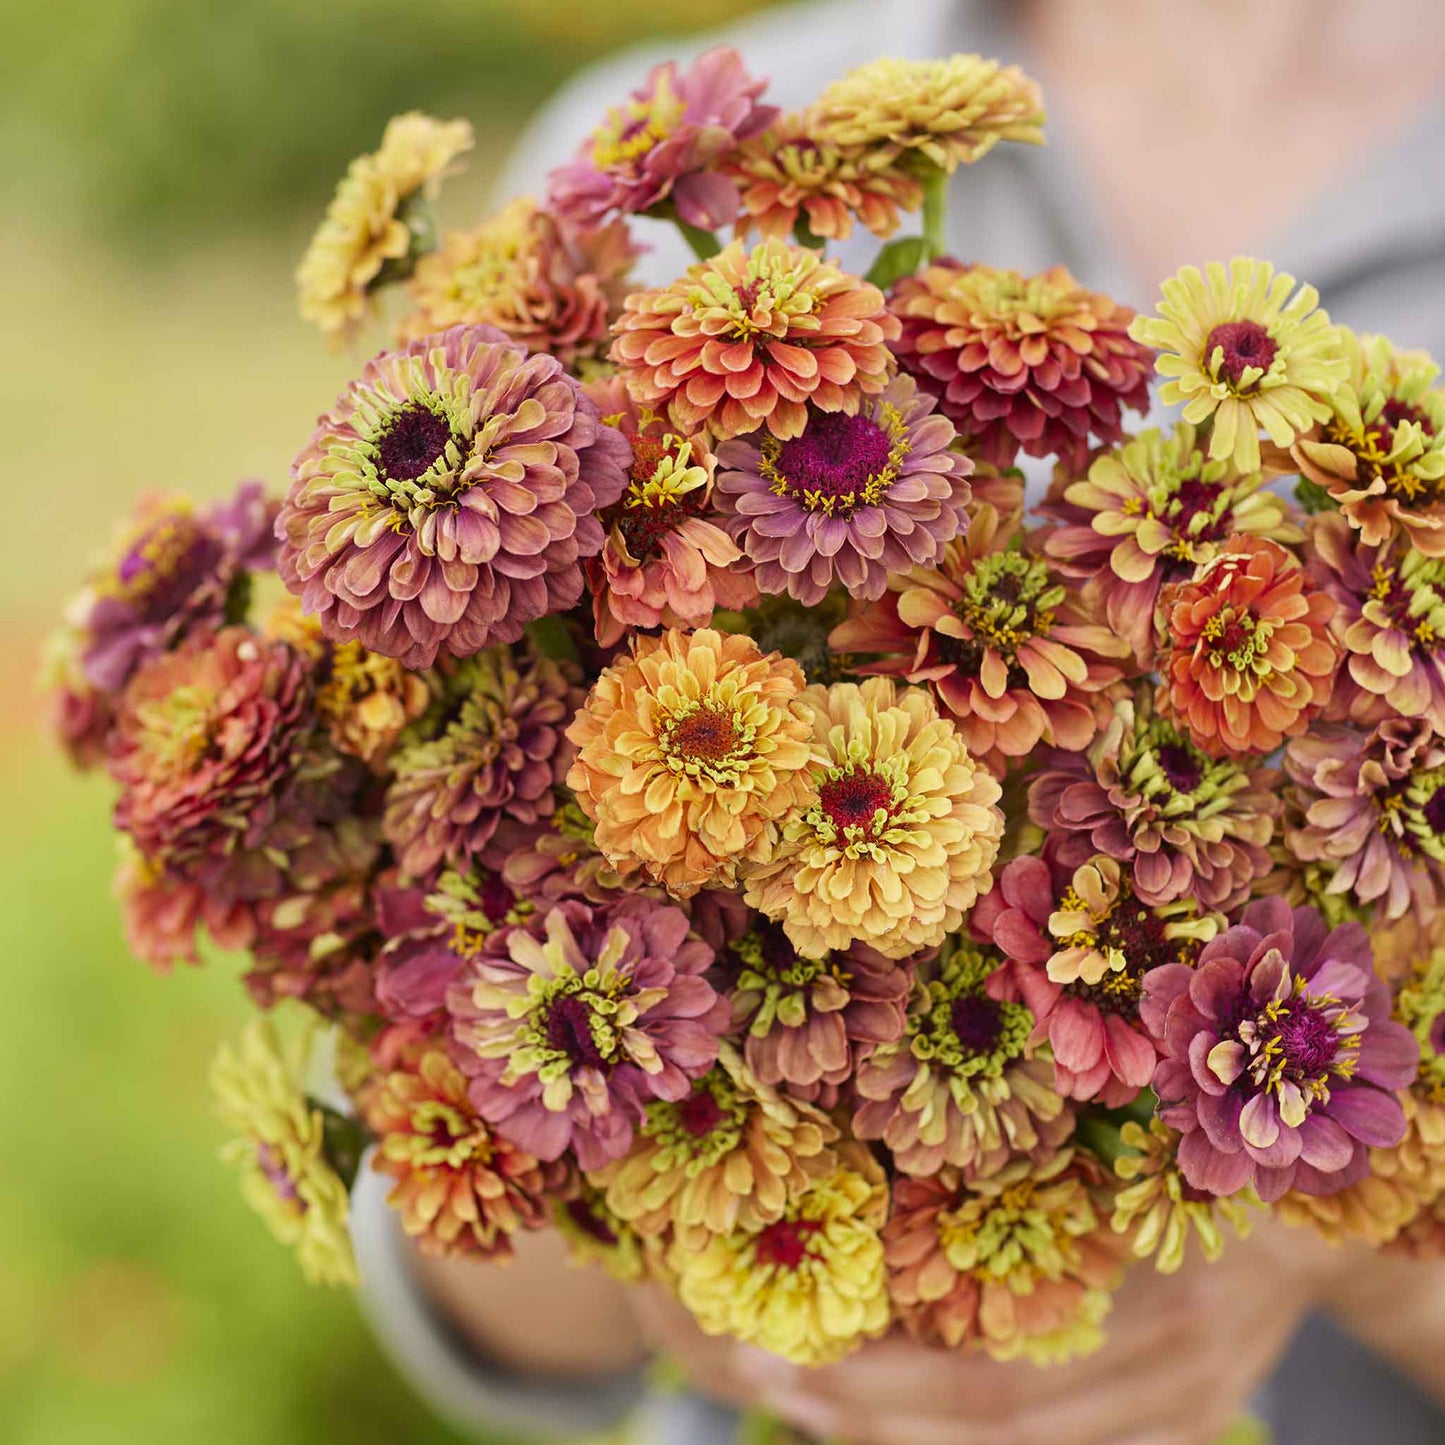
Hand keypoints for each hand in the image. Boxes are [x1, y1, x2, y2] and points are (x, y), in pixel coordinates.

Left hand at [626, 1219, 1335, 1444]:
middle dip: (877, 1420)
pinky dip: (974, 1439)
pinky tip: (899, 1416)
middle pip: (1002, 1437)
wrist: (1321, 1216)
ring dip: (909, 1437)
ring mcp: (1186, 1415)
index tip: (800, 1359)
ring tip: (810, 1407)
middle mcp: (1172, 1380)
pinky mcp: (1190, 1427)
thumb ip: (1040, 1174)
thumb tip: (904, 1163)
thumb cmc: (1203, 1155)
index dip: (893, 1384)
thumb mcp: (1133, 1146)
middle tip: (775, 1387)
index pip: (998, 1383)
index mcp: (1155, 1305)